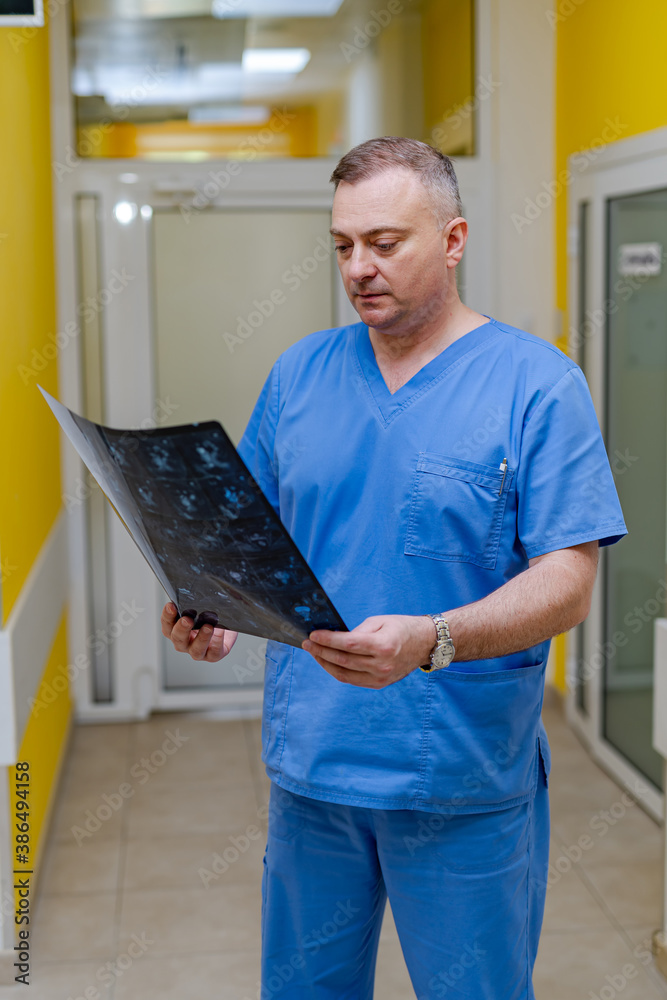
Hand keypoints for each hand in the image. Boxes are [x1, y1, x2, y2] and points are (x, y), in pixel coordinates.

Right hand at [160, 603, 237, 661]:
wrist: (228, 625)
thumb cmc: (210, 617)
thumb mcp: (202, 607)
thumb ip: (196, 602)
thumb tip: (195, 593)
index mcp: (177, 630)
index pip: (167, 625)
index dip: (167, 616)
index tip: (171, 605)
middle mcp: (185, 643)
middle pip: (178, 639)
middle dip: (181, 629)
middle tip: (187, 619)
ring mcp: (198, 651)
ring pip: (195, 650)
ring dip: (201, 638)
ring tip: (208, 627)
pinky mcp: (213, 656)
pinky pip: (214, 653)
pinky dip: (217, 642)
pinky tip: (220, 631)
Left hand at [302, 615, 435, 687]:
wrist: (425, 644)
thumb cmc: (402, 628)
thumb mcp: (380, 621)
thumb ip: (357, 631)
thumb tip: (335, 639)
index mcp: (383, 646)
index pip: (347, 645)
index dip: (327, 640)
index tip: (313, 635)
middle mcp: (381, 665)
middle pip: (342, 661)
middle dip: (321, 651)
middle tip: (307, 643)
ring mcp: (380, 678)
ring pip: (344, 674)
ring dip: (325, 663)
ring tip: (314, 652)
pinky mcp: (379, 684)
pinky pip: (352, 680)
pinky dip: (338, 671)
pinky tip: (328, 662)